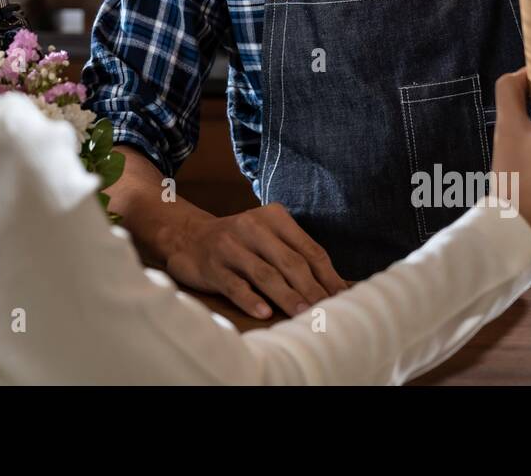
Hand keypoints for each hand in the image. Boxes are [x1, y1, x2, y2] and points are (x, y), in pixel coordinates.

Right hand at [163, 204, 349, 319]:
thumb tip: (340, 287)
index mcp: (274, 217)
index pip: (309, 249)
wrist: (187, 236)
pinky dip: (250, 299)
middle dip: (312, 289)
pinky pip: (234, 284)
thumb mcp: (268, 237)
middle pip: (290, 261)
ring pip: (265, 274)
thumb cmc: (239, 243)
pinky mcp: (212, 265)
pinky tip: (264, 313)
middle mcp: (252, 227)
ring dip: (287, 296)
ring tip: (303, 314)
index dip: (328, 276)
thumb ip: (297, 256)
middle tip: (328, 311)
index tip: (343, 298)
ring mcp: (230, 246)